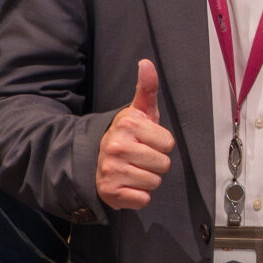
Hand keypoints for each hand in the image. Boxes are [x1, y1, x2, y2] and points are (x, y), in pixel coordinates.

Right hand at [96, 60, 174, 210]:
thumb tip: (147, 63)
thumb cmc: (126, 136)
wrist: (94, 160)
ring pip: (154, 182)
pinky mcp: (109, 192)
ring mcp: (111, 170)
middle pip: (163, 164)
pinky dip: (138, 196)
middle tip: (139, 157)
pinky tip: (127, 185)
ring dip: (147, 179)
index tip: (145, 141)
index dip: (160, 144)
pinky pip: (143, 199)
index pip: (168, 143)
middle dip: (155, 163)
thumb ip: (147, 88)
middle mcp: (117, 146)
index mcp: (127, 124)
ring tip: (132, 170)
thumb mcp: (138, 112)